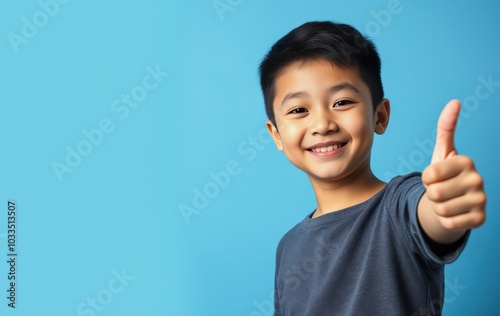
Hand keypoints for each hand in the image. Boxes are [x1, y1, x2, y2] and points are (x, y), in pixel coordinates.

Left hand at [419, 100, 485, 242]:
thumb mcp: (443, 151)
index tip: (436, 176)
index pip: (428, 175)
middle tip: (441, 191)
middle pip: (433, 193)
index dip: (426, 178)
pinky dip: (446, 221)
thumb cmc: (445, 175)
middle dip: (431, 194)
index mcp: (466, 161)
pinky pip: (448, 223)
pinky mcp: (480, 219)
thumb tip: (454, 102)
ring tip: (447, 201)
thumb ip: (446, 128)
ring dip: (437, 208)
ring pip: (439, 209)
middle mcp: (478, 180)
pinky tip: (454, 213)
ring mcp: (482, 201)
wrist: (454, 202)